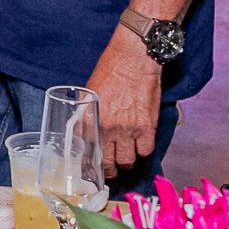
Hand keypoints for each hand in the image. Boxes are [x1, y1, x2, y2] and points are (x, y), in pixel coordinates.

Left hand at [84, 28, 161, 178]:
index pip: (86, 153)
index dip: (89, 164)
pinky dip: (143, 150)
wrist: (133, 59)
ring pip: (128, 160)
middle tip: (111, 168)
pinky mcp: (147, 126)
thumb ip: (85, 114)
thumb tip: (82, 129)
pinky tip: (139, 143)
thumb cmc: (110, 71)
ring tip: (126, 156)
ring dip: (126, 160)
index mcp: (89, 119)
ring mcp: (128, 128)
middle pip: (108, 163)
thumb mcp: (88, 93)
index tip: (91, 169)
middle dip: (109, 169)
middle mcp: (107, 127)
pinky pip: (145, 150)